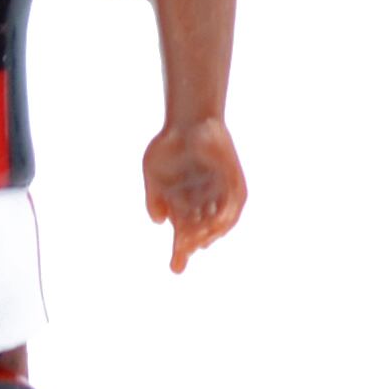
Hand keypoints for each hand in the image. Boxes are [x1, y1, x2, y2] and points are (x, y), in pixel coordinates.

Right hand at [142, 116, 245, 272]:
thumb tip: (160, 222)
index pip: (183, 233)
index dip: (180, 251)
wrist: (189, 119)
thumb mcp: (153, 172)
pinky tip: (212, 230)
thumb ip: (154, 197)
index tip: (175, 269)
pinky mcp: (235, 185)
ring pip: (215, 224)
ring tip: (193, 243)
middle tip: (181, 257)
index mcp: (184, 204)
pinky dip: (223, 221)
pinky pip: (232, 208)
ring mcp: (219, 195)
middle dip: (190, 246)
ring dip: (206, 235)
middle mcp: (203, 204)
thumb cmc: (169, 144)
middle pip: (198, 232)